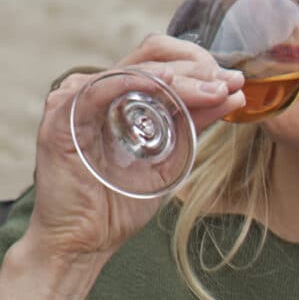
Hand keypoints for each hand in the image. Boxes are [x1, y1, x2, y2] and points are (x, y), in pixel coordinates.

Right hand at [24, 35, 245, 265]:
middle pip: (149, 57)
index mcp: (119, 99)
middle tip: (229, 82)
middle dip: (195, 68)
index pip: (161, 65)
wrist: (83, 242)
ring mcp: (77, 98)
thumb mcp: (167, 163)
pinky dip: (137, 83)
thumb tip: (229, 99)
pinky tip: (168, 84)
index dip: (199, 69)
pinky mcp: (63, 114)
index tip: (235, 84)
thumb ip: (191, 130)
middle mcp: (98, 91)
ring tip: (213, 88)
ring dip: (178, 78)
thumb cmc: (117, 206)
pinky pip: (103, 88)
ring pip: (133, 71)